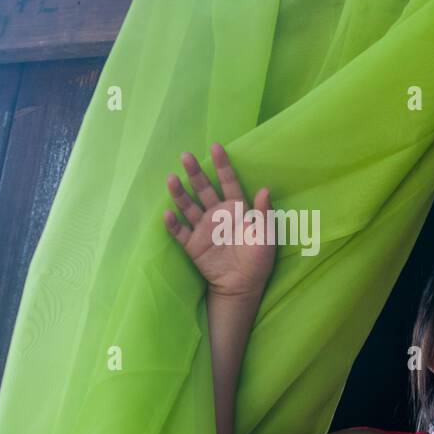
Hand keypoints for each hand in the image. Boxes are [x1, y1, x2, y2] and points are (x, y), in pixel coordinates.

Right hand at [163, 142, 275, 299]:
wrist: (243, 286)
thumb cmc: (258, 260)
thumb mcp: (266, 236)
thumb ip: (264, 213)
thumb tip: (264, 189)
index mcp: (236, 209)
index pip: (228, 182)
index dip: (222, 165)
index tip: (216, 146)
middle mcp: (217, 214)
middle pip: (204, 189)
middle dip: (195, 173)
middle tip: (185, 155)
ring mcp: (203, 228)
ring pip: (188, 206)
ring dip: (180, 194)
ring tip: (171, 178)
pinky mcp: (193, 245)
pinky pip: (180, 232)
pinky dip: (173, 224)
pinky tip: (167, 214)